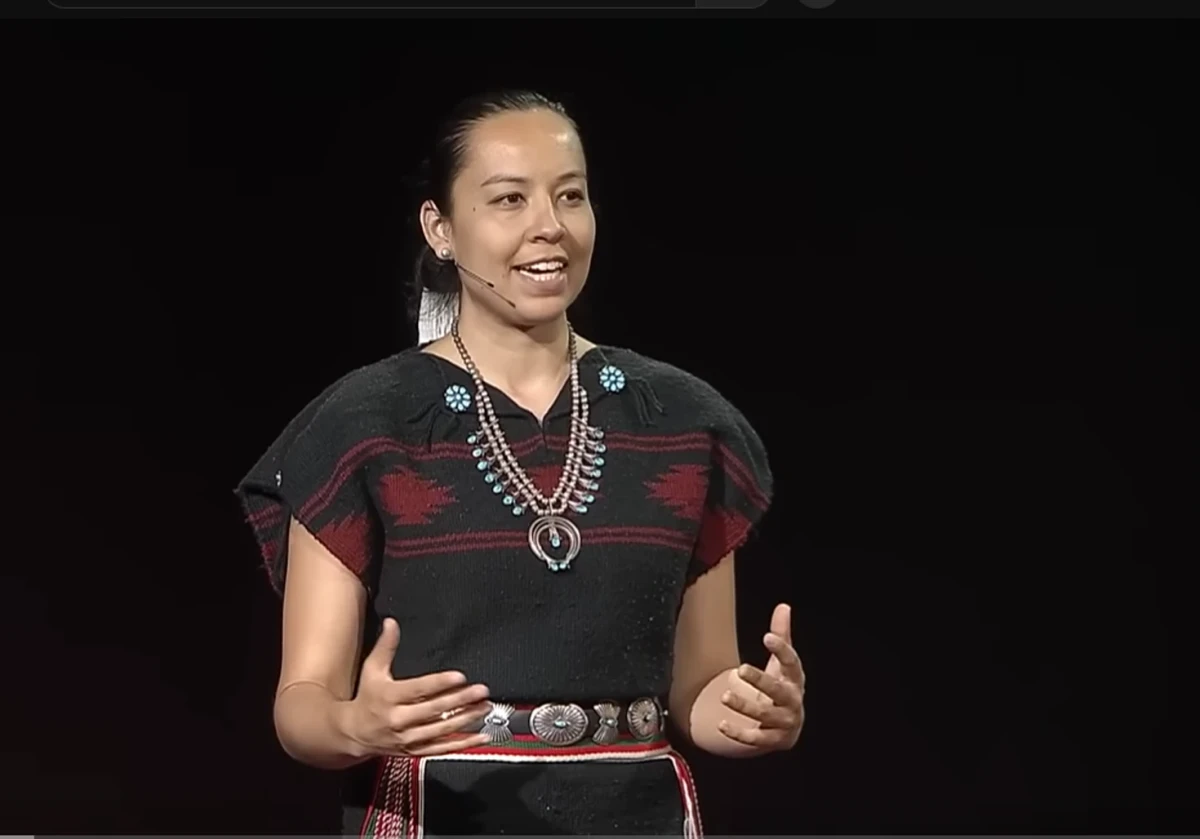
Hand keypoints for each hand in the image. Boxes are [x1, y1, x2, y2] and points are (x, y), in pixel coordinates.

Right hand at [342, 617, 492, 756]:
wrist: (352, 733)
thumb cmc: (366, 697)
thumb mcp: (372, 670)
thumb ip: (385, 646)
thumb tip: (392, 622)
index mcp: (390, 697)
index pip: (419, 689)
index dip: (440, 683)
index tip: (460, 677)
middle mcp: (399, 719)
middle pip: (434, 709)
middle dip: (461, 699)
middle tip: (481, 691)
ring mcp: (408, 738)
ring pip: (442, 729)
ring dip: (466, 718)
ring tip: (485, 707)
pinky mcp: (415, 751)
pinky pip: (442, 748)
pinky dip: (463, 744)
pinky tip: (481, 736)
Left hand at [718, 603, 805, 751]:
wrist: (787, 726)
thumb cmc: (782, 686)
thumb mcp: (782, 664)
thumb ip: (782, 636)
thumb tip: (783, 606)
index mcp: (795, 679)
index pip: (792, 663)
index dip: (782, 650)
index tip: (767, 637)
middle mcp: (793, 701)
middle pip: (778, 691)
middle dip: (760, 681)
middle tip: (740, 669)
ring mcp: (784, 722)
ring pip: (764, 716)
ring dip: (744, 706)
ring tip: (725, 696)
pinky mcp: (772, 740)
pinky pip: (755, 739)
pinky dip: (738, 733)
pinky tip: (721, 724)